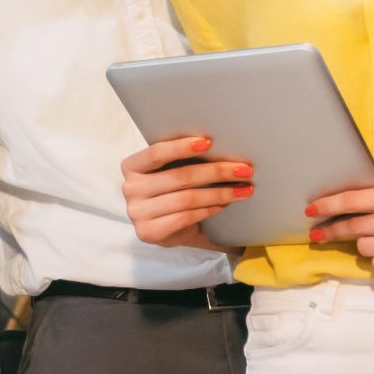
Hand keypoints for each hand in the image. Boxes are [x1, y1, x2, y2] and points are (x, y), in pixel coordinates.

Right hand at [120, 136, 250, 249]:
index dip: (181, 147)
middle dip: (217, 171)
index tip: (209, 142)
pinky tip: (225, 204)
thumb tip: (216, 141)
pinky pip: (186, 217)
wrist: (168, 230)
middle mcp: (130, 188)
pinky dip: (210, 209)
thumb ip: (183, 158)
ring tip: (244, 189)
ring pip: (187, 198)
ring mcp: (137, 213)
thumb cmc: (172, 193)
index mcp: (132, 166)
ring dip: (220, 193)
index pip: (156, 153)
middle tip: (244, 169)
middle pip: (180, 176)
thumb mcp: (171, 172)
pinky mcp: (148, 232)